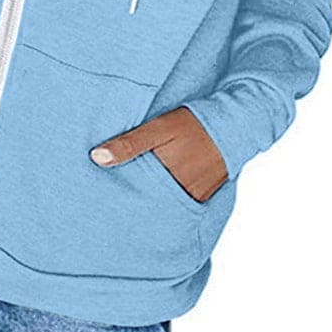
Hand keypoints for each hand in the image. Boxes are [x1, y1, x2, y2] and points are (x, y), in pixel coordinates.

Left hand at [90, 106, 227, 202]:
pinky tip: (156, 196)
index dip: (117, 197)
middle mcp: (180, 193)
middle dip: (132, 205)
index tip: (99, 201)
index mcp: (165, 178)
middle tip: (109, 208)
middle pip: (149, 205)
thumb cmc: (194, 123)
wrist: (234, 124)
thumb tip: (96, 157)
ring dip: (150, 203)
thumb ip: (129, 144)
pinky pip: (180, 204)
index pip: (134, 195)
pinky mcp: (203, 197)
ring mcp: (193, 197)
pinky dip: (167, 201)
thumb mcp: (159, 128)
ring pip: (164, 206)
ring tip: (130, 204)